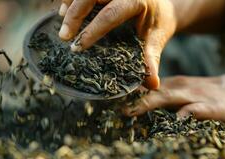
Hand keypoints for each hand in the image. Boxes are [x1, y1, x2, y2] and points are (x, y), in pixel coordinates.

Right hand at [57, 0, 177, 89]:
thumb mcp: (157, 38)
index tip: (78, 47)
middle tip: (63, 36)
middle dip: (74, 15)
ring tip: (61, 22)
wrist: (163, 5)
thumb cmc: (158, 22)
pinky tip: (64, 11)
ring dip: (70, 4)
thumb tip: (151, 83)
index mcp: (136, 0)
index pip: (110, 14)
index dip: (92, 30)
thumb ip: (152, 58)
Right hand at [123, 75, 224, 124]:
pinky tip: (131, 100)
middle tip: (110, 109)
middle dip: (129, 99)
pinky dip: (140, 94)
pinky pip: (153, 88)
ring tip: (114, 104)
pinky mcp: (173, 86)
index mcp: (184, 92)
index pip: (157, 98)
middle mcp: (176, 85)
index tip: (124, 113)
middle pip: (147, 91)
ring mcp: (174, 84)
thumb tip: (178, 118)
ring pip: (148, 88)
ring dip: (132, 95)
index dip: (140, 105)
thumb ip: (201, 112)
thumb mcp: (221, 113)